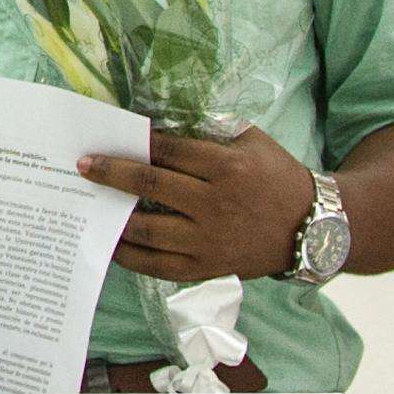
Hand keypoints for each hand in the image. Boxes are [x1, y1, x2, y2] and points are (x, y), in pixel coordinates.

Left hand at [81, 124, 316, 283]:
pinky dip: (130, 256)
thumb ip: (211, 132)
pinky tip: (111, 244)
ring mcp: (208, 240)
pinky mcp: (206, 268)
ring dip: (113, 217)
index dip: (135, 144)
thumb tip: (160, 125)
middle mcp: (214, 204)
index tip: (107, 138)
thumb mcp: (252, 141)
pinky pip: (158, 266)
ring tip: (87, 204)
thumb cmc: (277, 176)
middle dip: (111, 174)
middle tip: (82, 166)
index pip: (168, 151)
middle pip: (150, 186)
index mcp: (227, 167)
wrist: (311, 228)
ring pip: (148, 230)